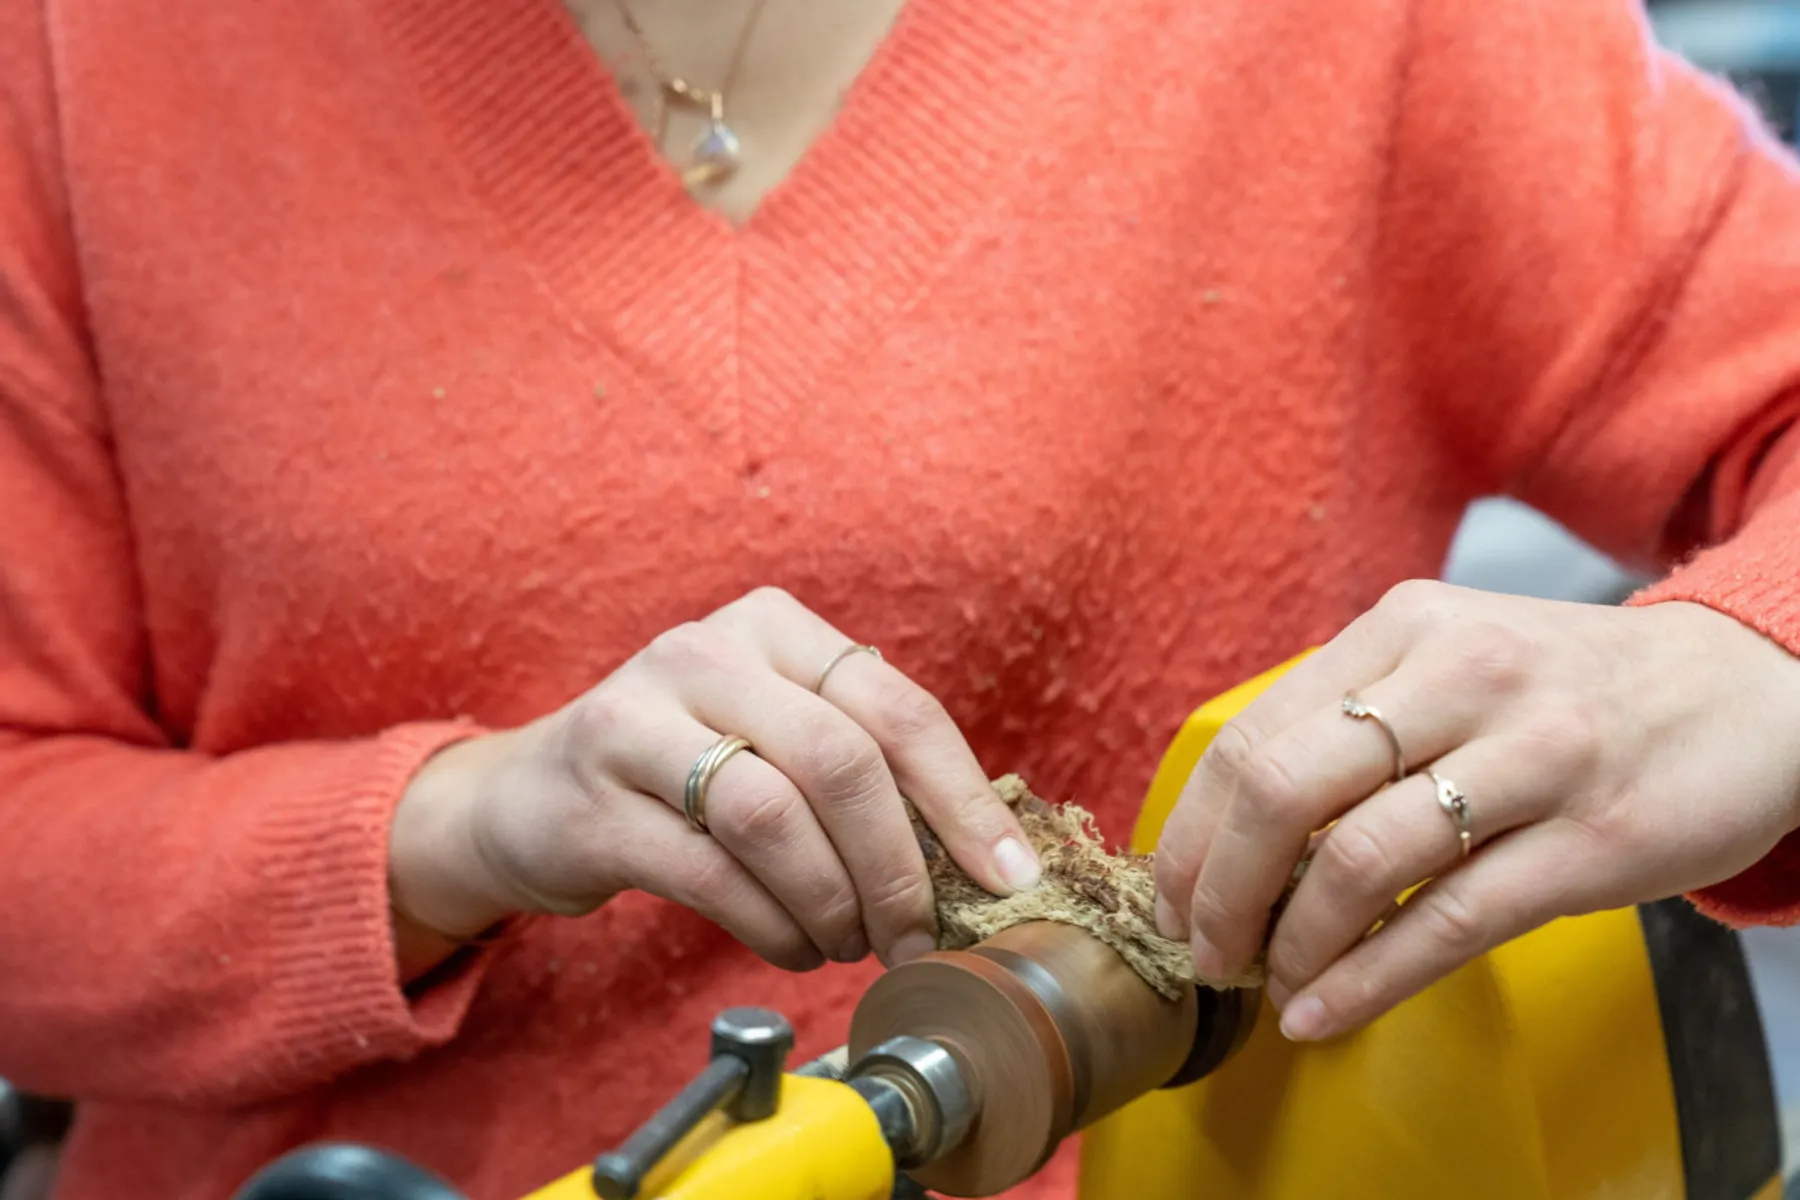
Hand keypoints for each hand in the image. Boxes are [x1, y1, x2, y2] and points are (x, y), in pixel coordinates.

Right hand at [389, 587, 1040, 977]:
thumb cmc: (685, 771)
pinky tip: (794, 946)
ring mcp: (636, 718)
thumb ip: (863, 769)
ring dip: (832, 901)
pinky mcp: (592, 796)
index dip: (963, 799)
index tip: (1005, 877)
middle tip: (914, 934)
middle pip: (839, 759)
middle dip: (898, 866)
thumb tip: (983, 859)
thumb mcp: (773, 735)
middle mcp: (704, 652)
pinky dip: (771, 926)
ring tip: (848, 942)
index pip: (895, 706)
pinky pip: (709, 872)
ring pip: (772, 815)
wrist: (528, 795)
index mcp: (773, 626)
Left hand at [1153, 581, 1799, 1040]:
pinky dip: (1367, 980)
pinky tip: (1322, 1011)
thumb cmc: (1567, 690)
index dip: (1192, 835)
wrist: (1746, 687)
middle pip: (1284, 793)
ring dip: (1290, 943)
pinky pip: (1451, 921)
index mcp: (1403, 628)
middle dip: (1220, 891)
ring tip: (1270, 983)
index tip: (1171, 898)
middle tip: (1205, 951)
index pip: (1251, 739)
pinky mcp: (1594, 838)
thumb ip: (1348, 721)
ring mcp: (1534, 755)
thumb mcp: (1450, 661)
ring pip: (1360, 861)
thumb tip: (1229, 832)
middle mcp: (1460, 675)